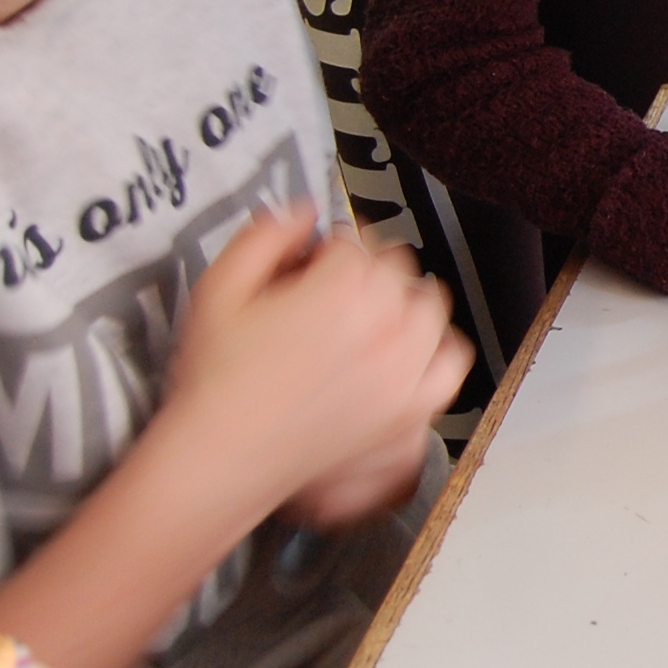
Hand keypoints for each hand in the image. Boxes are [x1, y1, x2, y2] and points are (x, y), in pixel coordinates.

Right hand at [160, 208, 469, 522]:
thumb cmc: (216, 381)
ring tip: (368, 315)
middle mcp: (382, 326)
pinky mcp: (408, 409)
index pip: (356, 239)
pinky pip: (451, 364)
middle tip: (327, 290)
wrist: (222, 456)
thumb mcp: (219, 287)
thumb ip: (265, 235)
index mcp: (340, 289)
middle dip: (363, 270)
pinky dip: (435, 350)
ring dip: (403, 302)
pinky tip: (406, 351)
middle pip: (397, 268)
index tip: (310, 261)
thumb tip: (303, 211)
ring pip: (429, 307)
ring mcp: (402, 370)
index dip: (327, 246)